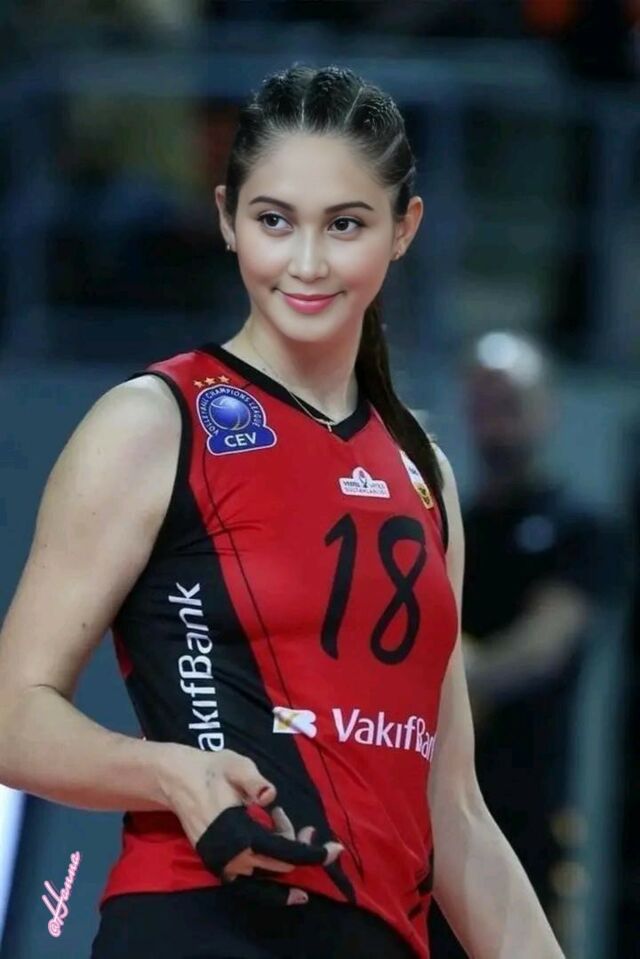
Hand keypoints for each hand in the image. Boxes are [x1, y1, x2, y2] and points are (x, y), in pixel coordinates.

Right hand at [158, 744, 343, 883]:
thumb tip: (270, 795)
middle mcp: (233, 858)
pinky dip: (270, 874)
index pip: (286, 853)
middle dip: (300, 848)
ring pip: (267, 872)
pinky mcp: (219, 864)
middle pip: (280, 865)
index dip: (313, 853)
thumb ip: (254, 781)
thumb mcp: (236, 766)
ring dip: (283, 853)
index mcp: (240, 836)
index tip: (337, 850)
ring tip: (282, 821)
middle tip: (306, 826)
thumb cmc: (211, 769)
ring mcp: (224, 865)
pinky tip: (282, 862)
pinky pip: (251, 880)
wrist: (177, 779)